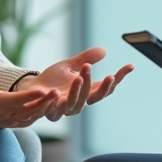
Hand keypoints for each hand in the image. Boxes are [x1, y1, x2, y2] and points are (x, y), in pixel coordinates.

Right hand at [0, 55, 59, 127]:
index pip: (15, 100)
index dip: (30, 96)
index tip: (44, 89)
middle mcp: (3, 115)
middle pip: (27, 111)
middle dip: (43, 102)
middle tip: (58, 92)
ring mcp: (8, 121)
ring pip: (30, 117)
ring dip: (44, 108)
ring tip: (59, 97)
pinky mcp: (11, 123)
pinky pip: (29, 120)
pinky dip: (40, 113)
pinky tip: (52, 104)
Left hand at [12, 47, 133, 120]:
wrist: (31, 89)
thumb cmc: (52, 79)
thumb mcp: (70, 65)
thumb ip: (86, 59)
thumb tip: (104, 50)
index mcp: (87, 91)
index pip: (107, 87)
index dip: (119, 78)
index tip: (130, 66)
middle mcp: (79, 101)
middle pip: (96, 97)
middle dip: (103, 87)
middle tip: (109, 75)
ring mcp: (66, 108)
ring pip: (77, 103)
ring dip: (80, 90)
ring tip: (80, 76)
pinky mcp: (50, 111)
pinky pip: (56, 109)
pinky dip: (57, 101)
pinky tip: (56, 92)